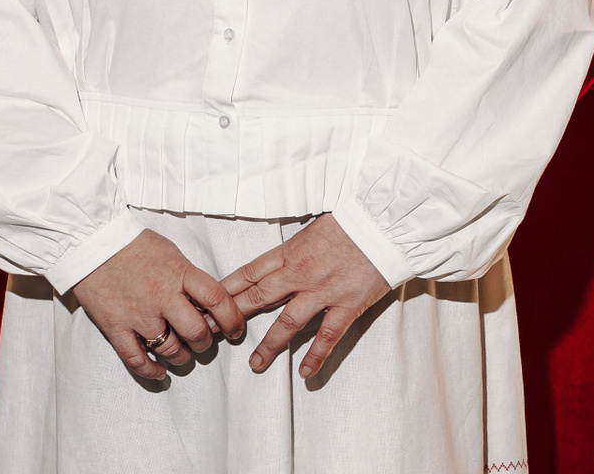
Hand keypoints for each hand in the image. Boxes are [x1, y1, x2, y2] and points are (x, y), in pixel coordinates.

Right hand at [71, 228, 245, 380]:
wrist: (93, 243)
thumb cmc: (134, 245)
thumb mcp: (172, 253)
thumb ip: (189, 277)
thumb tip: (208, 301)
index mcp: (179, 273)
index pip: (217, 300)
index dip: (232, 319)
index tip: (236, 328)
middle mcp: (162, 296)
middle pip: (196, 332)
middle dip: (205, 342)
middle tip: (204, 341)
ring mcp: (138, 314)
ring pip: (170, 349)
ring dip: (182, 357)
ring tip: (182, 354)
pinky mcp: (115, 327)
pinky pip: (136, 359)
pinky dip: (150, 371)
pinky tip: (159, 373)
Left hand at [220, 214, 390, 379]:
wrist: (385, 222)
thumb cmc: (352, 220)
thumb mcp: (313, 227)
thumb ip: (294, 247)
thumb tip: (276, 261)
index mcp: (291, 251)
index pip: (250, 272)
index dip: (227, 290)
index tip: (208, 303)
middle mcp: (302, 273)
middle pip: (259, 298)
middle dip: (233, 317)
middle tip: (214, 334)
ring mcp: (324, 291)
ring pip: (289, 322)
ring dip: (270, 345)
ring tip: (255, 364)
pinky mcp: (348, 304)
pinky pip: (328, 335)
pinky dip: (316, 355)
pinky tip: (304, 373)